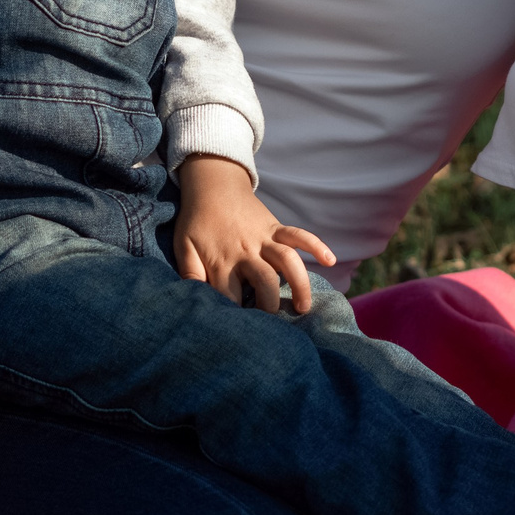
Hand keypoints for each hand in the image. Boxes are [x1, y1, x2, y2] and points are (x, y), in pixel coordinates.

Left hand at [173, 156, 337, 313]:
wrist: (212, 185)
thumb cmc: (196, 220)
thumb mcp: (183, 247)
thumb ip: (189, 274)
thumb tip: (193, 299)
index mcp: (222, 260)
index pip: (232, 296)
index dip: (236, 316)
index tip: (240, 330)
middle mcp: (246, 251)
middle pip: (265, 281)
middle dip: (270, 306)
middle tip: (272, 324)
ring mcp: (264, 238)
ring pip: (288, 261)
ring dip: (299, 284)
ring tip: (304, 307)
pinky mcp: (275, 227)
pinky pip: (299, 235)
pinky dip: (316, 245)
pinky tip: (330, 259)